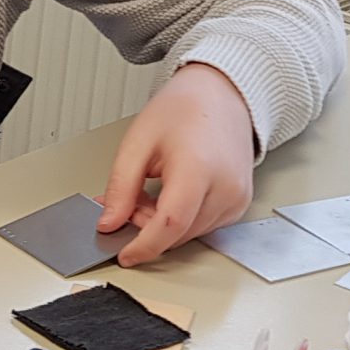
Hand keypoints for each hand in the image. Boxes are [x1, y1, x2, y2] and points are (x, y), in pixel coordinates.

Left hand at [97, 63, 258, 266]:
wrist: (221, 95)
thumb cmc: (183, 110)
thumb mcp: (137, 143)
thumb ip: (120, 188)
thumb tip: (109, 223)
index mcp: (199, 168)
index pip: (171, 224)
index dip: (144, 245)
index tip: (123, 254)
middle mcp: (227, 188)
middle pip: (178, 233)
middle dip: (145, 228)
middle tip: (127, 203)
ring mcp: (237, 199)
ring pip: (190, 234)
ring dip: (162, 225)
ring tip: (150, 191)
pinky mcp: (239, 204)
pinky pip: (203, 226)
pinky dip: (180, 221)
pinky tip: (171, 195)